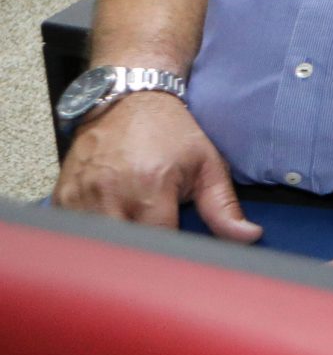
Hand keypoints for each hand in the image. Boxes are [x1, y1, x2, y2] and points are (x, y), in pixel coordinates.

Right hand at [53, 92, 260, 240]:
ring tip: (135, 229)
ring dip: (116, 245)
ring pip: (97, 245)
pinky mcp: (62, 196)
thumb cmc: (170, 131)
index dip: (171, 256)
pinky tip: (110, 222)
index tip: (180, 256)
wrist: (129, 98)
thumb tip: (248, 237)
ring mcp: (80, 196)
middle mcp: (110, 193)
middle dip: (142, 256)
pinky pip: (74, 232)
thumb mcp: (207, 164)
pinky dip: (92, 235)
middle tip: (157, 248)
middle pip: (124, 250)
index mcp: (150, 187)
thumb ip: (224, 206)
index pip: (159, 245)